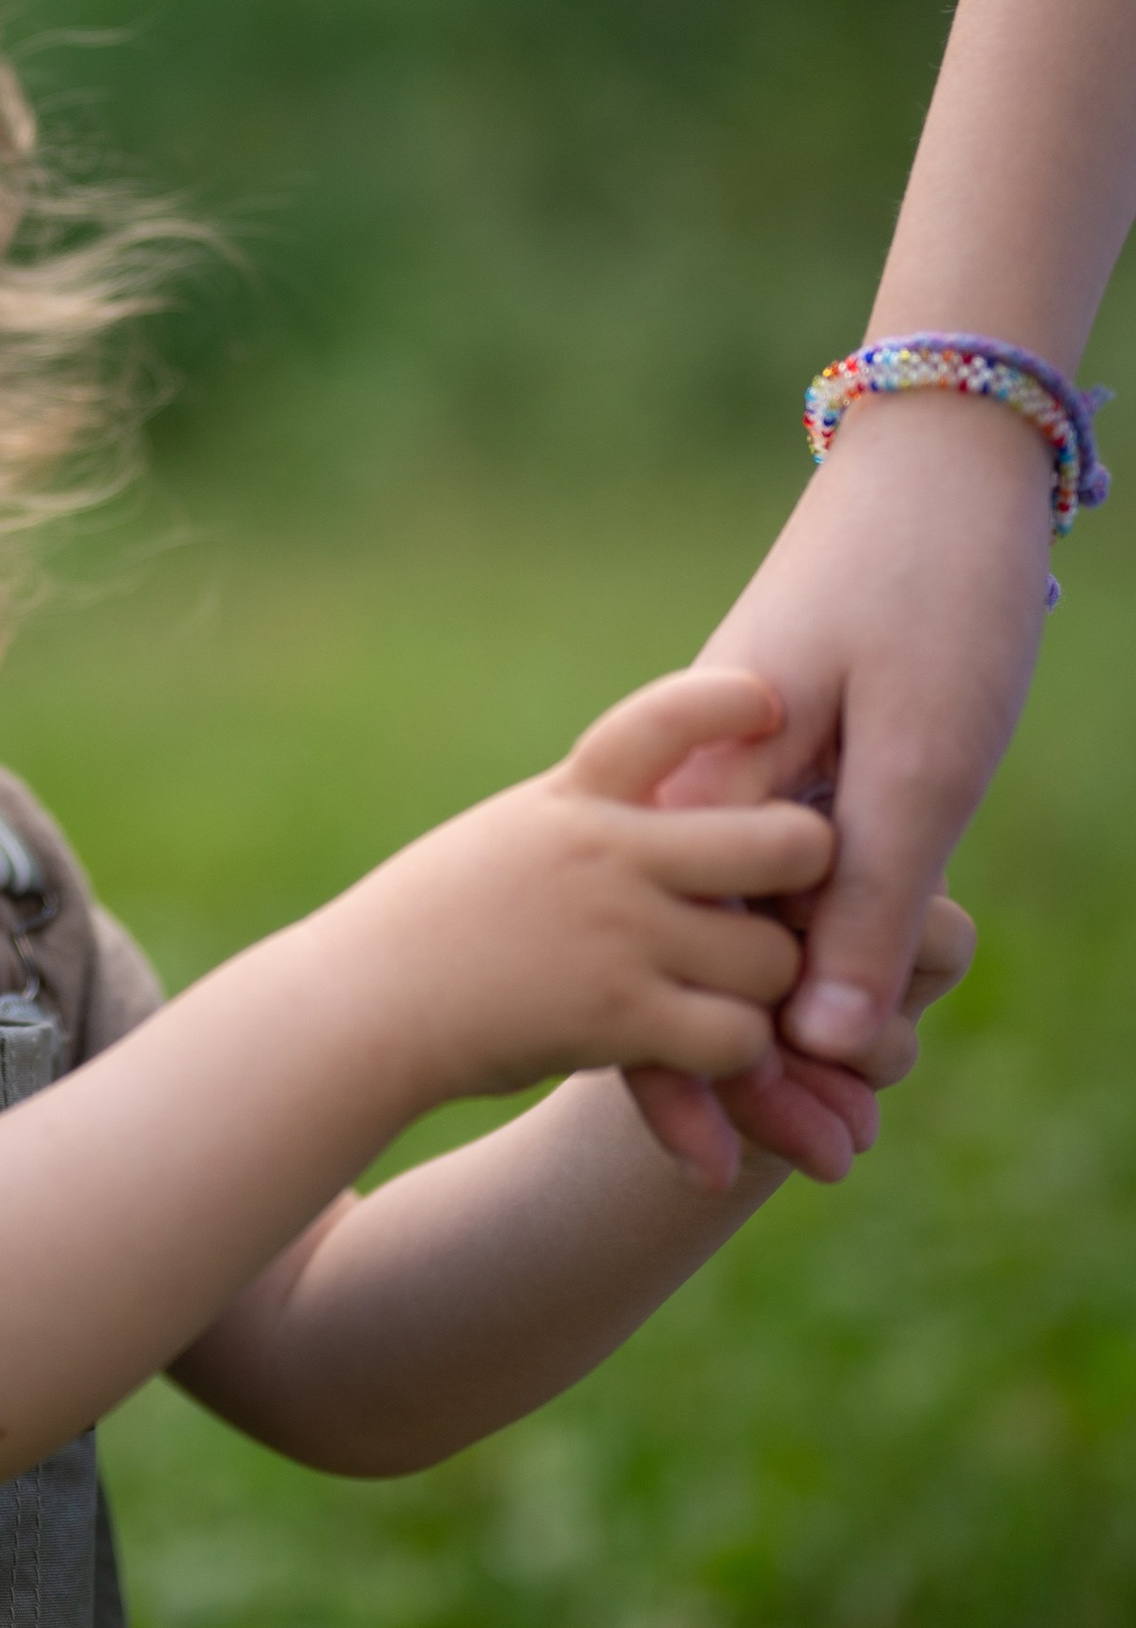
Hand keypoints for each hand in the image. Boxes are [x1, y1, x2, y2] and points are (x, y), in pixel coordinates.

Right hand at [350, 666, 830, 1102]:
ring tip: (742, 992)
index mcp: (575, 794)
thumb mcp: (511, 832)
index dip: (731, 702)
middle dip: (807, 871)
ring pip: (772, 959)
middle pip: (782, 842)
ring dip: (768, 987)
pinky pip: (734, 1039)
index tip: (770, 702)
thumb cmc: (435, 919)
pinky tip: (706, 1054)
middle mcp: (605, 853)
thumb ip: (593, 810)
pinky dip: (735, 1058)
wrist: (359, 1005)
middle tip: (791, 895)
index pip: (667, 718)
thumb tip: (677, 787)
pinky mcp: (615, 1021)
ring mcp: (615, 936)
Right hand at [614, 389, 1047, 1179]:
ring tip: (847, 1134)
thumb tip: (827, 1043)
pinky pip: (753, 889)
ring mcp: (720, 773)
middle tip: (842, 1164)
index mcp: (706, 778)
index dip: (749, 1066)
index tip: (804, 1150)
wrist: (936, 463)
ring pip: (734, 932)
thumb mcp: (922, 755)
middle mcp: (692, 783)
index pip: (706, 952)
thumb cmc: (932, 592)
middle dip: (767, 1072)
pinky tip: (831, 1024)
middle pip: (711, 956)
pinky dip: (792, 963)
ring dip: (786, 1032)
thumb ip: (872, 893)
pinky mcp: (763, 765)